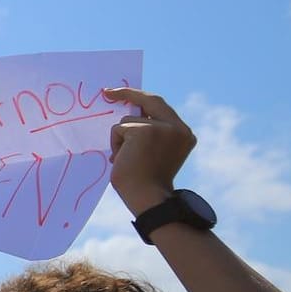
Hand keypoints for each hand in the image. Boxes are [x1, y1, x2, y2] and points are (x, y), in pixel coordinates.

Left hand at [103, 88, 191, 214]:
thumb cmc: (145, 182)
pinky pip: (119, 129)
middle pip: (149, 100)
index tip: (124, 94)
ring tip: (126, 159)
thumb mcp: (154, 153)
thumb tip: (126, 118)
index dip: (142, 99)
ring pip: (127, 120)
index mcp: (183, 133)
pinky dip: (115, 144)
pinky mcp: (144, 131)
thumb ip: (149, 134)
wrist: (148, 198)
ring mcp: (162, 127)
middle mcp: (177, 128)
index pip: (161, 107)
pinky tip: (122, 159)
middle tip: (107, 93)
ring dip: (120, 140)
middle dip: (127, 94)